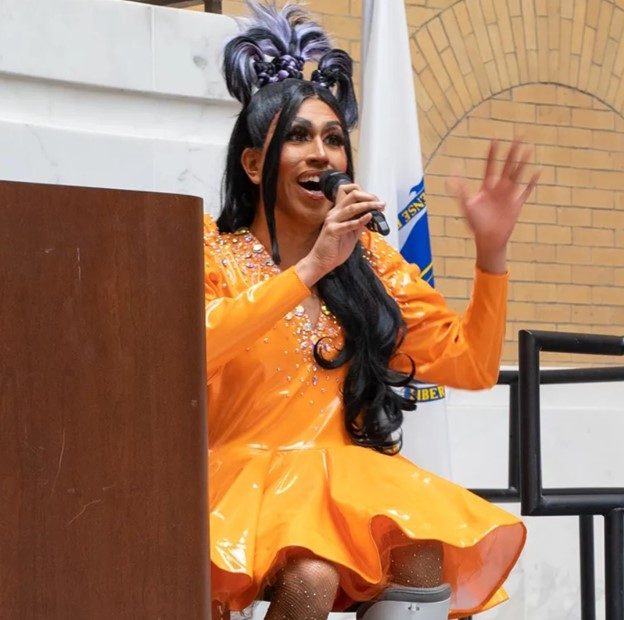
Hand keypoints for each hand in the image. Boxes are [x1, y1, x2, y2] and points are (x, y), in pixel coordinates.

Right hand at [295, 184, 383, 286]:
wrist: (321, 262)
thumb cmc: (335, 249)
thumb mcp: (351, 234)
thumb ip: (359, 225)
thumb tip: (371, 217)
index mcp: (338, 212)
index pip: (351, 195)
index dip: (366, 195)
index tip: (377, 201)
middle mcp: (334, 213)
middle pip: (352, 196)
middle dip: (369, 197)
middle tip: (380, 202)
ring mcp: (332, 221)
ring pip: (352, 207)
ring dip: (368, 206)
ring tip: (379, 207)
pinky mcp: (332, 231)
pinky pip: (348, 224)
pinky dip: (360, 220)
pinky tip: (369, 217)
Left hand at [449, 140, 538, 272]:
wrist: (488, 239)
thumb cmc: (475, 223)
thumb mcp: (466, 205)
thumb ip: (459, 190)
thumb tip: (450, 176)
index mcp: (486, 187)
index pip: (490, 165)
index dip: (492, 153)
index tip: (495, 139)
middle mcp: (499, 188)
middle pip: (507, 165)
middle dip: (512, 151)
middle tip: (518, 136)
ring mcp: (509, 195)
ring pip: (518, 174)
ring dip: (523, 162)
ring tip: (528, 149)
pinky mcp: (517, 204)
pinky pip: (526, 191)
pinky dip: (531, 182)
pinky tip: (537, 171)